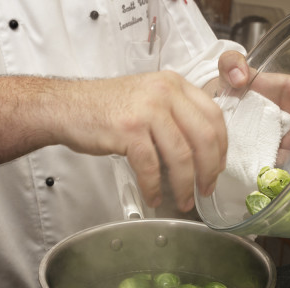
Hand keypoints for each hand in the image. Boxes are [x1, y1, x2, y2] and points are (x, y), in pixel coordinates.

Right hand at [60, 71, 227, 211]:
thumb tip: (201, 151)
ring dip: (185, 185)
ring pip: (181, 155)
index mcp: (174, 84)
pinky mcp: (129, 130)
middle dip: (209, 171)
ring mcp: (147, 110)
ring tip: (183, 200)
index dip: (222, 147)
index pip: (214, 116)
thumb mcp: (148, 97)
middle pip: (204, 137)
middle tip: (206, 190)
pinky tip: (153, 197)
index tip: (218, 167)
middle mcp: (165, 93)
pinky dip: (154, 186)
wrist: (67, 106)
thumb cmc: (106, 107)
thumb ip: (175, 114)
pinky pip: (151, 166)